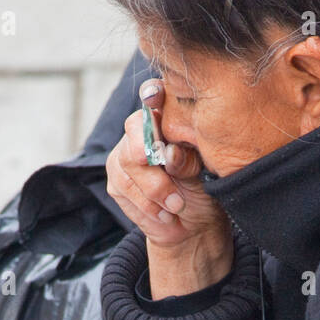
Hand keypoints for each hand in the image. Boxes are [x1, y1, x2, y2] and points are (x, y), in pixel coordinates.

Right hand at [106, 79, 231, 250]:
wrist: (193, 225)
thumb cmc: (202, 189)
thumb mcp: (203, 173)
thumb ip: (187, 160)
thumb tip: (170, 154)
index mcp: (167, 120)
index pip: (154, 95)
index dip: (152, 93)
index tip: (155, 97)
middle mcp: (141, 132)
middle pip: (134, 128)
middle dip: (149, 152)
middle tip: (161, 168)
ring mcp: (124, 156)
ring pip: (128, 162)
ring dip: (154, 189)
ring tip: (177, 205)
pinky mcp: (116, 182)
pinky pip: (124, 188)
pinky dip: (147, 206)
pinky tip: (165, 215)